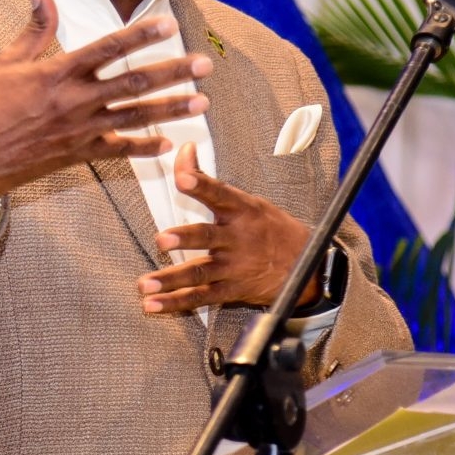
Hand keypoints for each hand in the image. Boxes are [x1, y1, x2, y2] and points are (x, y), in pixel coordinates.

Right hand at [0, 0, 211, 205]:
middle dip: (173, 73)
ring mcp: (81, 130)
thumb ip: (35, 27)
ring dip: (172, 109)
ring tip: (202, 102)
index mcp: (58, 72)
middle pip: (133, 83)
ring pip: (135, 117)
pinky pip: (119, 150)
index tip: (168, 23)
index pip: (108, 48)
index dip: (140, 34)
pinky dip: (144, 147)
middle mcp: (75, 100)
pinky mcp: (80, 154)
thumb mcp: (7, 61)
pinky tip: (168, 144)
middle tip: (204, 64)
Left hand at [138, 143, 316, 312]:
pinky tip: (154, 305)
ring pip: (200, 272)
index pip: (218, 193)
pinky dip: (176, 303)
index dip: (200, 185)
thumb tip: (184, 149)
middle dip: (185, 238)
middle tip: (162, 239)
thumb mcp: (247, 201)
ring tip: (146, 284)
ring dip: (171, 279)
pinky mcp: (232, 289)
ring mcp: (234, 266)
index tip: (183, 178)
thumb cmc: (271, 228)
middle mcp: (237, 237)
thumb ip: (209, 181)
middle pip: (207, 236)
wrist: (308, 266)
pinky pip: (201, 297)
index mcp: (242, 210)